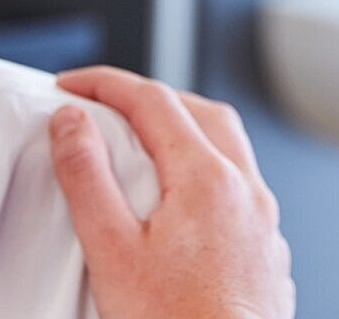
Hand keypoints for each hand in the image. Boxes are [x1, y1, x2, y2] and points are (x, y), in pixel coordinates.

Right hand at [49, 65, 295, 318]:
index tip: (70, 85)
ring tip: (145, 145)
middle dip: (153, 97)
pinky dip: (209, 172)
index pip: (153, 101)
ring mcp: (264, 223)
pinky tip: (184, 204)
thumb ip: (88, 177)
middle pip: (202, 112)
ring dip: (187, 131)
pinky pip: (242, 188)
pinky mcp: (268, 253)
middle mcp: (246, 192)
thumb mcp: (111, 249)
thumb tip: (71, 122)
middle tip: (108, 105)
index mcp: (207, 179)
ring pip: (230, 149)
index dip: (105, 84)